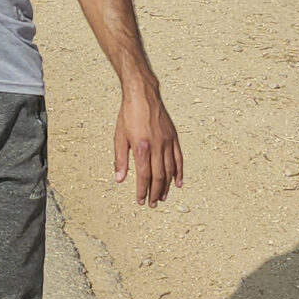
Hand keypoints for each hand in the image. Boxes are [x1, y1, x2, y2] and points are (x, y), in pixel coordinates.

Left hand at [112, 89, 181, 205]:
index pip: (144, 175)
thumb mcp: (119, 137)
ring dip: (166, 186)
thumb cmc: (128, 114)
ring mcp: (167, 141)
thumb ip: (120, 160)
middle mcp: (157, 145)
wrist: (143, 94)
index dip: (143, 190)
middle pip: (159, 176)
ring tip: (162, 197)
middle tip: (152, 203)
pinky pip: (179, 158)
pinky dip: (179, 172)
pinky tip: (177, 183)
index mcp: (142, 147)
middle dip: (155, 192)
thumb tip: (119, 180)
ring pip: (170, 169)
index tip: (140, 200)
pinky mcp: (173, 137)